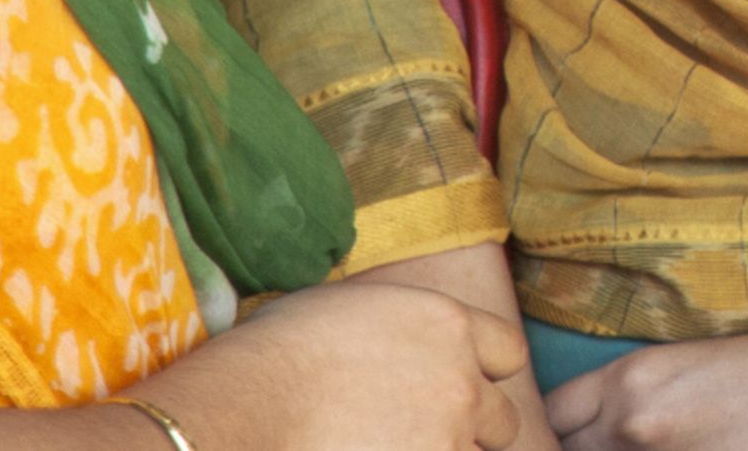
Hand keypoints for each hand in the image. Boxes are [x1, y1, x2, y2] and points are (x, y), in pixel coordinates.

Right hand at [144, 275, 526, 450]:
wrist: (240, 414)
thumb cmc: (272, 357)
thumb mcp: (349, 310)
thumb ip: (401, 328)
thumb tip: (401, 344)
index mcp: (448, 325)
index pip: (508, 352)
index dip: (481, 372)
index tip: (453, 387)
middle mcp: (460, 382)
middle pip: (501, 419)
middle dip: (469, 430)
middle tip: (416, 435)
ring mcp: (445, 440)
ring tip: (388, 448)